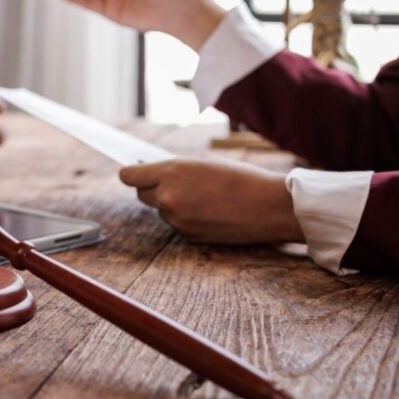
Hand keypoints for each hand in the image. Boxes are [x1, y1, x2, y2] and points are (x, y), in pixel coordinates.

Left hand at [119, 158, 303, 244]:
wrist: (268, 207)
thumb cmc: (241, 178)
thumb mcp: (203, 163)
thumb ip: (174, 169)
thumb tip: (152, 174)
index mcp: (172, 172)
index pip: (129, 176)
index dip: (131, 173)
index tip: (134, 171)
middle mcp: (168, 197)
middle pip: (142, 194)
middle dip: (152, 188)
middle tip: (173, 182)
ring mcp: (177, 220)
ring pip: (161, 210)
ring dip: (172, 203)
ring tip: (202, 196)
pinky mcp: (187, 236)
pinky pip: (177, 224)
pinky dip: (186, 217)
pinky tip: (209, 211)